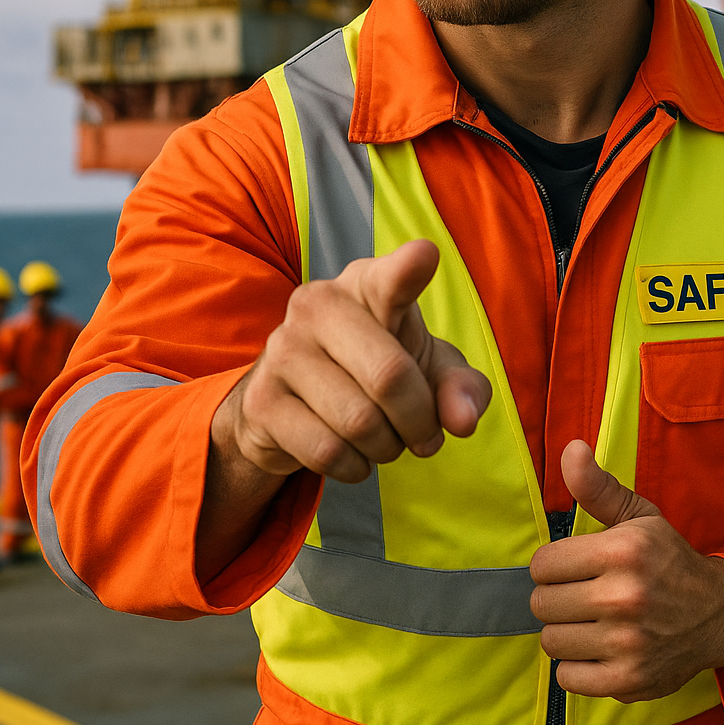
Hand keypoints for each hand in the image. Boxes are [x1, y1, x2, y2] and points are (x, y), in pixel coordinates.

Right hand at [214, 239, 491, 482]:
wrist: (294, 405)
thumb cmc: (376, 370)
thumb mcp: (428, 371)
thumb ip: (460, 388)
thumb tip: (462, 420)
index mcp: (366, 285)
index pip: (389, 277)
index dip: (408, 269)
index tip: (424, 257)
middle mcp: (317, 304)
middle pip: (390, 377)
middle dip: (418, 420)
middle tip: (422, 433)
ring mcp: (282, 350)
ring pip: (359, 422)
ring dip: (386, 447)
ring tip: (382, 438)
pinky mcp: (261, 400)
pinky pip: (328, 452)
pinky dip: (354, 466)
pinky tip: (351, 453)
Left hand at [529, 440, 723, 701]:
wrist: (720, 614)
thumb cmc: (669, 561)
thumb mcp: (638, 517)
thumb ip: (597, 487)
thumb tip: (571, 449)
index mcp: (622, 551)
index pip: (542, 564)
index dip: (554, 565)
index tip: (575, 568)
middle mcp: (623, 597)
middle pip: (541, 604)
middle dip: (557, 598)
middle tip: (583, 596)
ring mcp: (627, 643)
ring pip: (550, 641)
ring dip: (566, 633)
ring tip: (592, 623)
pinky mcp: (629, 681)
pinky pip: (567, 678)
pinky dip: (577, 667)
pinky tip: (599, 650)